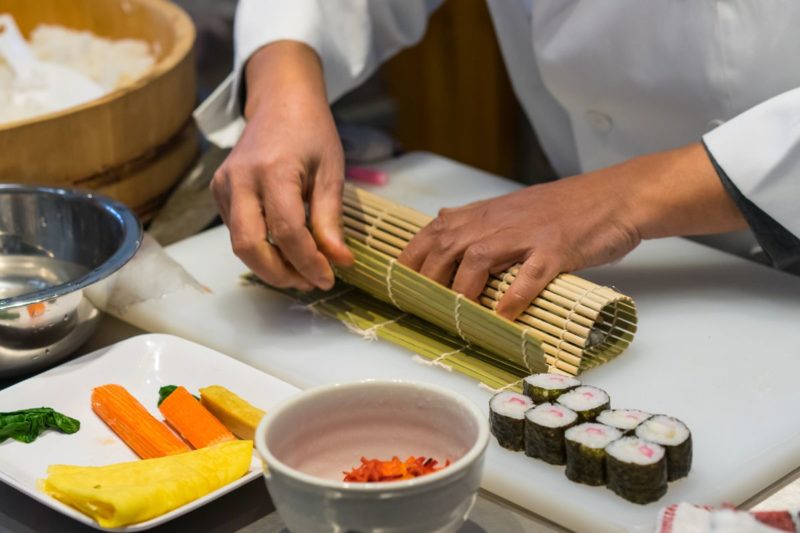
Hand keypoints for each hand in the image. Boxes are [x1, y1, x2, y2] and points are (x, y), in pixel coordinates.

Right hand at [211, 42, 352, 290]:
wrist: (280, 101)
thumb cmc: (312, 133)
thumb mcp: (331, 172)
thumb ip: (330, 219)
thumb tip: (339, 261)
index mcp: (273, 170)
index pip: (287, 231)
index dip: (308, 262)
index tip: (329, 278)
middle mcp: (240, 179)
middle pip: (250, 246)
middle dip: (280, 274)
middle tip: (310, 282)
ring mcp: (223, 185)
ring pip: (240, 244)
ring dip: (270, 266)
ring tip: (302, 271)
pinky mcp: (218, 191)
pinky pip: (237, 232)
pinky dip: (261, 249)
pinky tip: (286, 249)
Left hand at [398, 143, 746, 318]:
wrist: (613, 197)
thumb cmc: (561, 209)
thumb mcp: (511, 208)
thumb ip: (476, 219)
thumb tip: (441, 223)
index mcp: (485, 214)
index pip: (433, 232)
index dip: (411, 258)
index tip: (396, 283)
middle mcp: (498, 221)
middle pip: (448, 247)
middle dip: (428, 279)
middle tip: (420, 308)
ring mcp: (527, 234)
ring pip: (480, 259)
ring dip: (463, 289)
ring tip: (457, 316)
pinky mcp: (557, 249)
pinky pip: (531, 273)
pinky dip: (514, 294)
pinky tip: (504, 315)